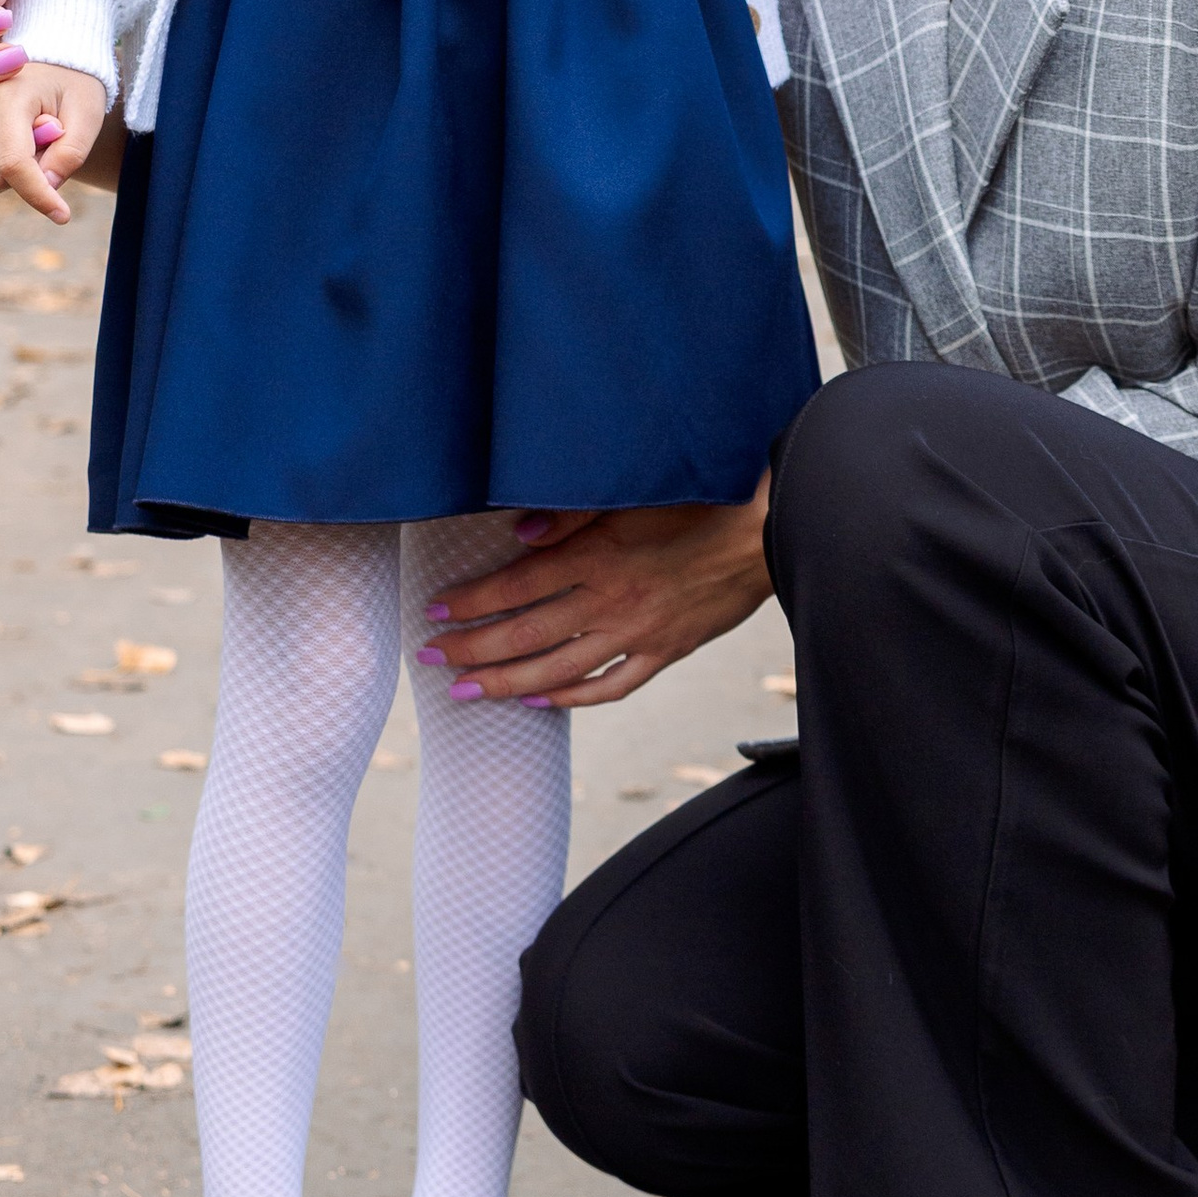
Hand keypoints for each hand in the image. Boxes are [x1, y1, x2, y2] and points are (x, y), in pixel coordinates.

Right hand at [0, 55, 106, 226]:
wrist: (44, 57)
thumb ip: (72, 150)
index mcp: (9, 93)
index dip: (39, 196)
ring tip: (19, 157)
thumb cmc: (71, 85)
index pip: (15, 163)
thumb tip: (47, 185)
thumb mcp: (87, 111)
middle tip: (44, 156)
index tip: (62, 215)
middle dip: (23, 182)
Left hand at [414, 483, 772, 708]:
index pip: (518, 586)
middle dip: (472, 649)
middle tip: (430, 658)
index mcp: (598, 556)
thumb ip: (574, 513)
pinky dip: (574, 699)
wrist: (767, 532)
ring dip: (507, 683)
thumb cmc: (702, 500)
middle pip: (526, 633)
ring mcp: (637, 633)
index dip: (472, 601)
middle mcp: (611, 601)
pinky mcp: (665, 651)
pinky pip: (611, 685)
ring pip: (559, 670)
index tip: (436, 611)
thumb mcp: (635, 493)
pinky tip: (542, 703)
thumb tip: (519, 532)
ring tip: (467, 691)